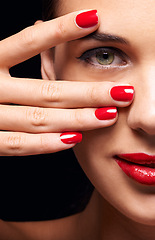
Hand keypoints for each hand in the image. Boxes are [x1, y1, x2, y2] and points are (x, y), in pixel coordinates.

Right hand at [0, 10, 133, 155]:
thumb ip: (14, 50)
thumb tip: (40, 26)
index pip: (28, 42)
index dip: (60, 31)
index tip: (94, 20)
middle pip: (47, 91)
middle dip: (89, 93)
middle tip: (123, 92)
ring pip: (38, 119)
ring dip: (77, 119)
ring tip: (108, 116)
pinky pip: (19, 145)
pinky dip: (46, 144)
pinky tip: (73, 139)